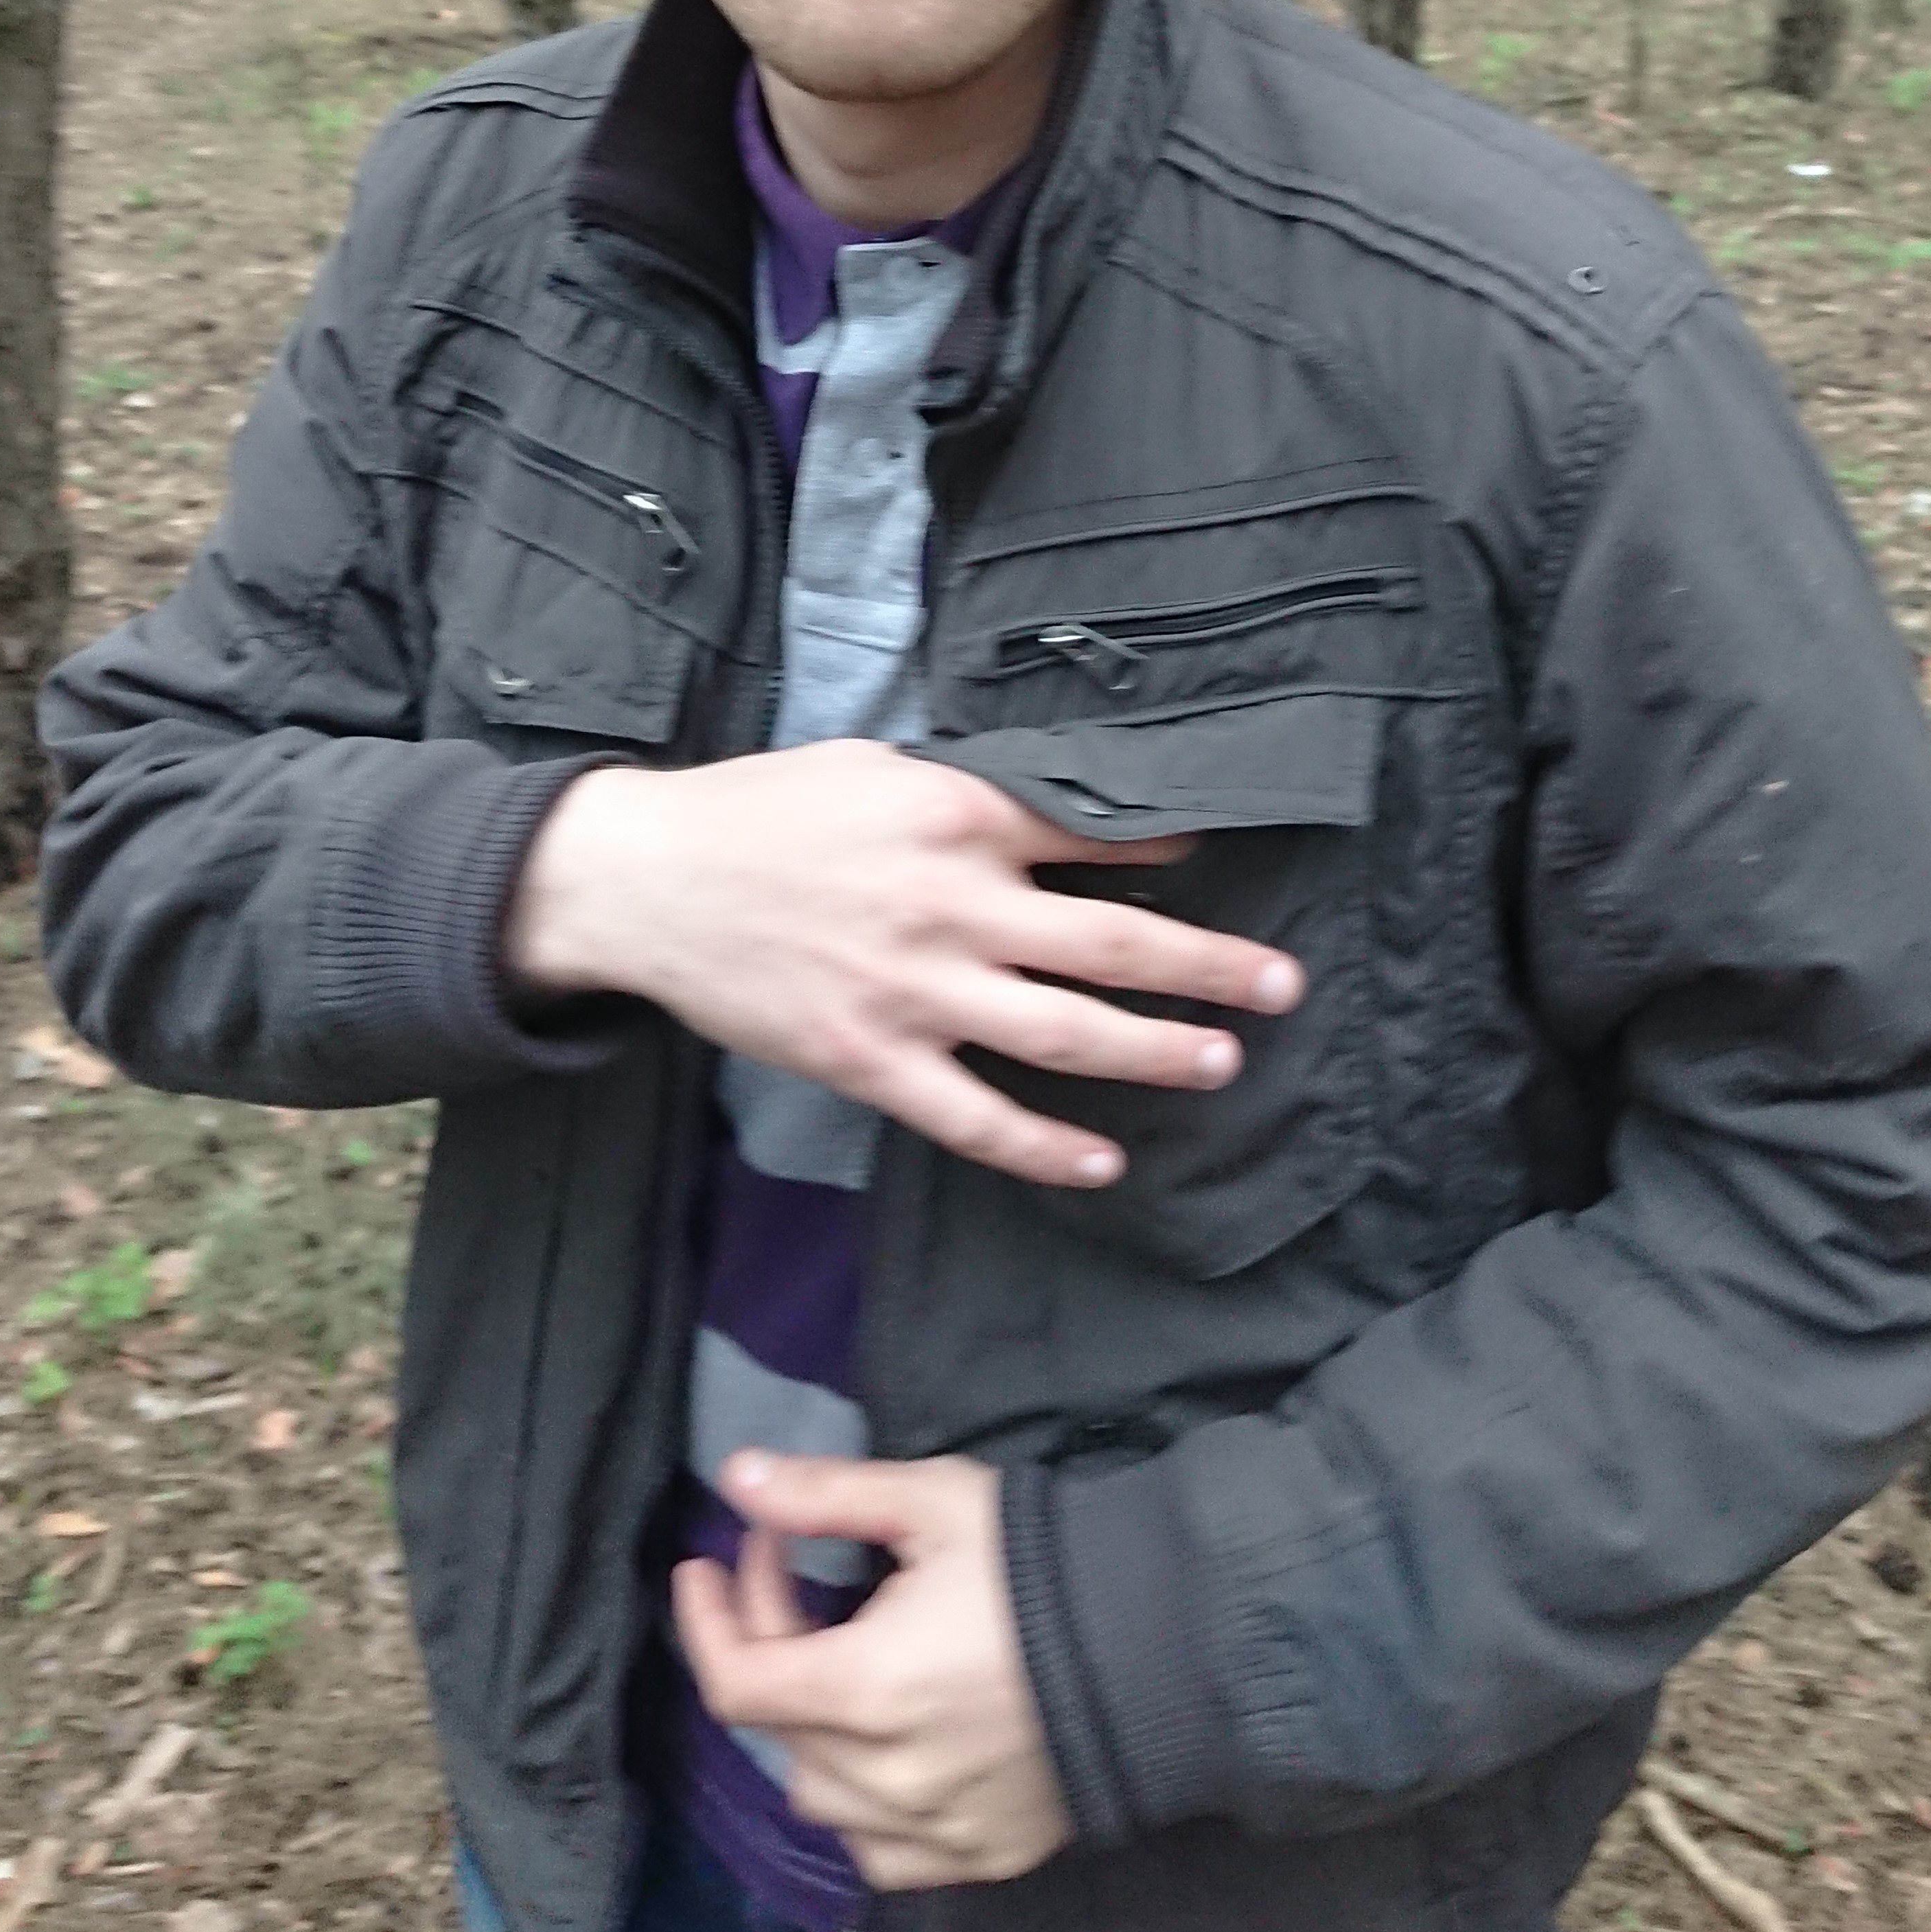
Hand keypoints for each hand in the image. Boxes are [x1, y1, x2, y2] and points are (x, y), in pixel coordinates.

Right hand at [502, 739, 1302, 1187]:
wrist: (648, 880)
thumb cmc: (763, 811)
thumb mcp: (876, 768)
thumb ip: (969, 795)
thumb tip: (1060, 817)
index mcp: (955, 818)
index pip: (1092, 838)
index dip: (1168, 855)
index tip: (1224, 868)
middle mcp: (949, 906)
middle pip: (1111, 944)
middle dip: (1209, 967)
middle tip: (1282, 984)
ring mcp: (912, 993)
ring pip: (1063, 1035)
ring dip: (1154, 1052)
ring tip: (1223, 1062)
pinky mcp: (870, 1061)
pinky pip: (977, 1120)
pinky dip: (1045, 1147)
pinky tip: (1101, 1163)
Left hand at [674, 1450, 1072, 1890]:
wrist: (1169, 1638)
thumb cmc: (1046, 1562)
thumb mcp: (934, 1501)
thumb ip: (827, 1495)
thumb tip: (739, 1479)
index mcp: (867, 1690)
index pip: (736, 1682)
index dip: (707, 1620)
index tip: (707, 1567)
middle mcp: (889, 1778)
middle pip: (778, 1728)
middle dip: (768, 1638)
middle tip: (793, 1571)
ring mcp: (937, 1828)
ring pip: (821, 1798)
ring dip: (807, 1728)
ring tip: (836, 1660)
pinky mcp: (984, 1854)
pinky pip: (884, 1852)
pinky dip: (862, 1807)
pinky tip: (882, 1754)